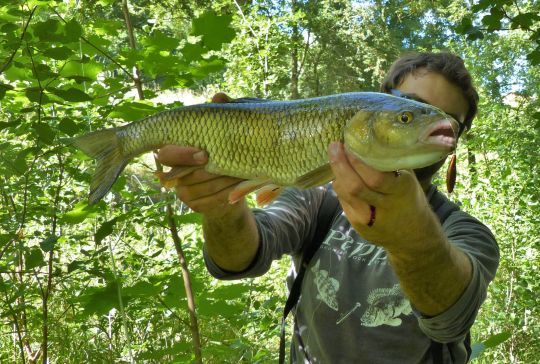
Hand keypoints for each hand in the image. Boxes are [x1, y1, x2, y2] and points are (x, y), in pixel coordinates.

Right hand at [155, 93, 245, 217]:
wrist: (232, 187)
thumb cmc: (225, 154)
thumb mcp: (224, 134)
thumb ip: (219, 116)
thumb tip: (219, 97)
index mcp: (175, 153)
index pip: (167, 154)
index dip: (183, 155)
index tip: (204, 154)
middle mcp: (174, 174)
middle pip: (188, 174)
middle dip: (213, 169)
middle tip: (233, 163)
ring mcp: (184, 193)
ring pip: (203, 187)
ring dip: (225, 180)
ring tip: (243, 172)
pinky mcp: (196, 206)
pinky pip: (212, 201)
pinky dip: (228, 193)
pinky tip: (240, 186)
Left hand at [328, 142, 437, 253]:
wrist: (413, 236)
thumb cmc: (409, 199)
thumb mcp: (407, 180)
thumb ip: (389, 164)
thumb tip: (368, 140)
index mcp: (401, 191)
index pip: (375, 177)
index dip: (358, 162)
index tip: (349, 145)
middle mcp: (384, 207)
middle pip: (355, 186)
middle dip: (340, 165)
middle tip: (334, 146)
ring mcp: (369, 219)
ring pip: (345, 194)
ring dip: (337, 174)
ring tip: (336, 157)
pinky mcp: (358, 226)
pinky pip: (344, 201)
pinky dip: (340, 186)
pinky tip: (341, 175)